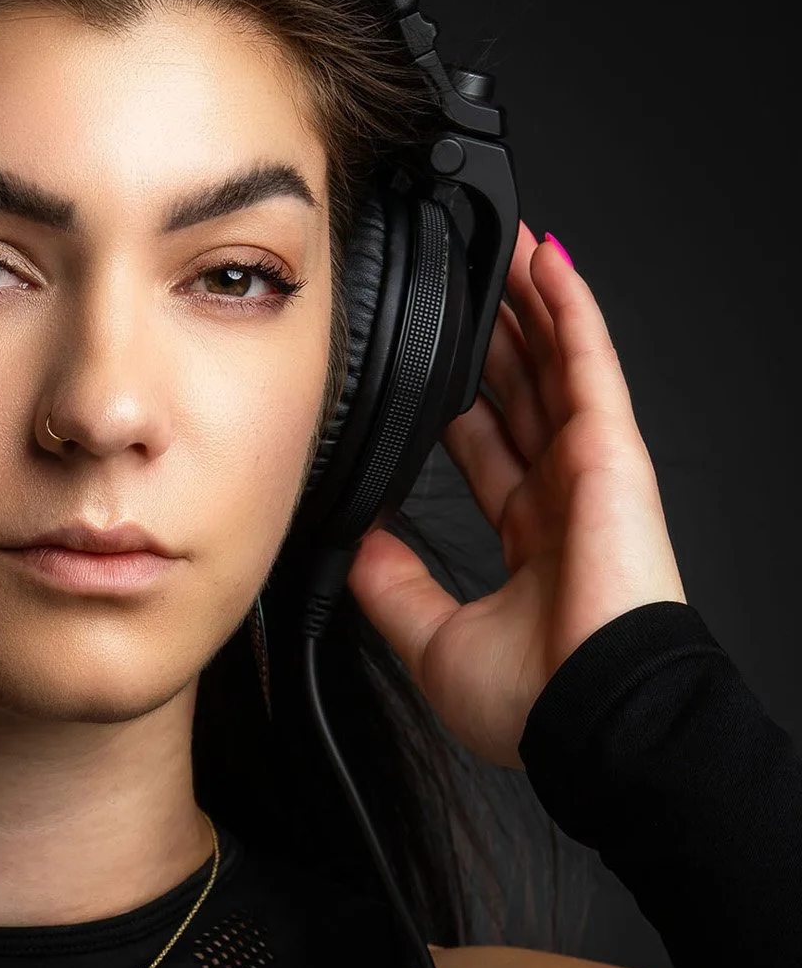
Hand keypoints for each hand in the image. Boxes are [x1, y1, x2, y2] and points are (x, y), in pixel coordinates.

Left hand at [344, 223, 686, 771]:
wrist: (591, 717)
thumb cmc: (535, 702)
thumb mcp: (432, 640)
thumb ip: (394, 586)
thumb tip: (356, 542)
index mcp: (530, 543)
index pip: (489, 451)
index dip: (464, 403)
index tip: (432, 371)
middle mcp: (564, 499)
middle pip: (522, 396)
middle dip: (494, 340)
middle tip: (463, 287)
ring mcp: (591, 471)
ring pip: (553, 365)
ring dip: (528, 306)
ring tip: (503, 250)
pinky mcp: (612, 454)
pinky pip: (588, 364)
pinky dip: (569, 310)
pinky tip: (548, 263)